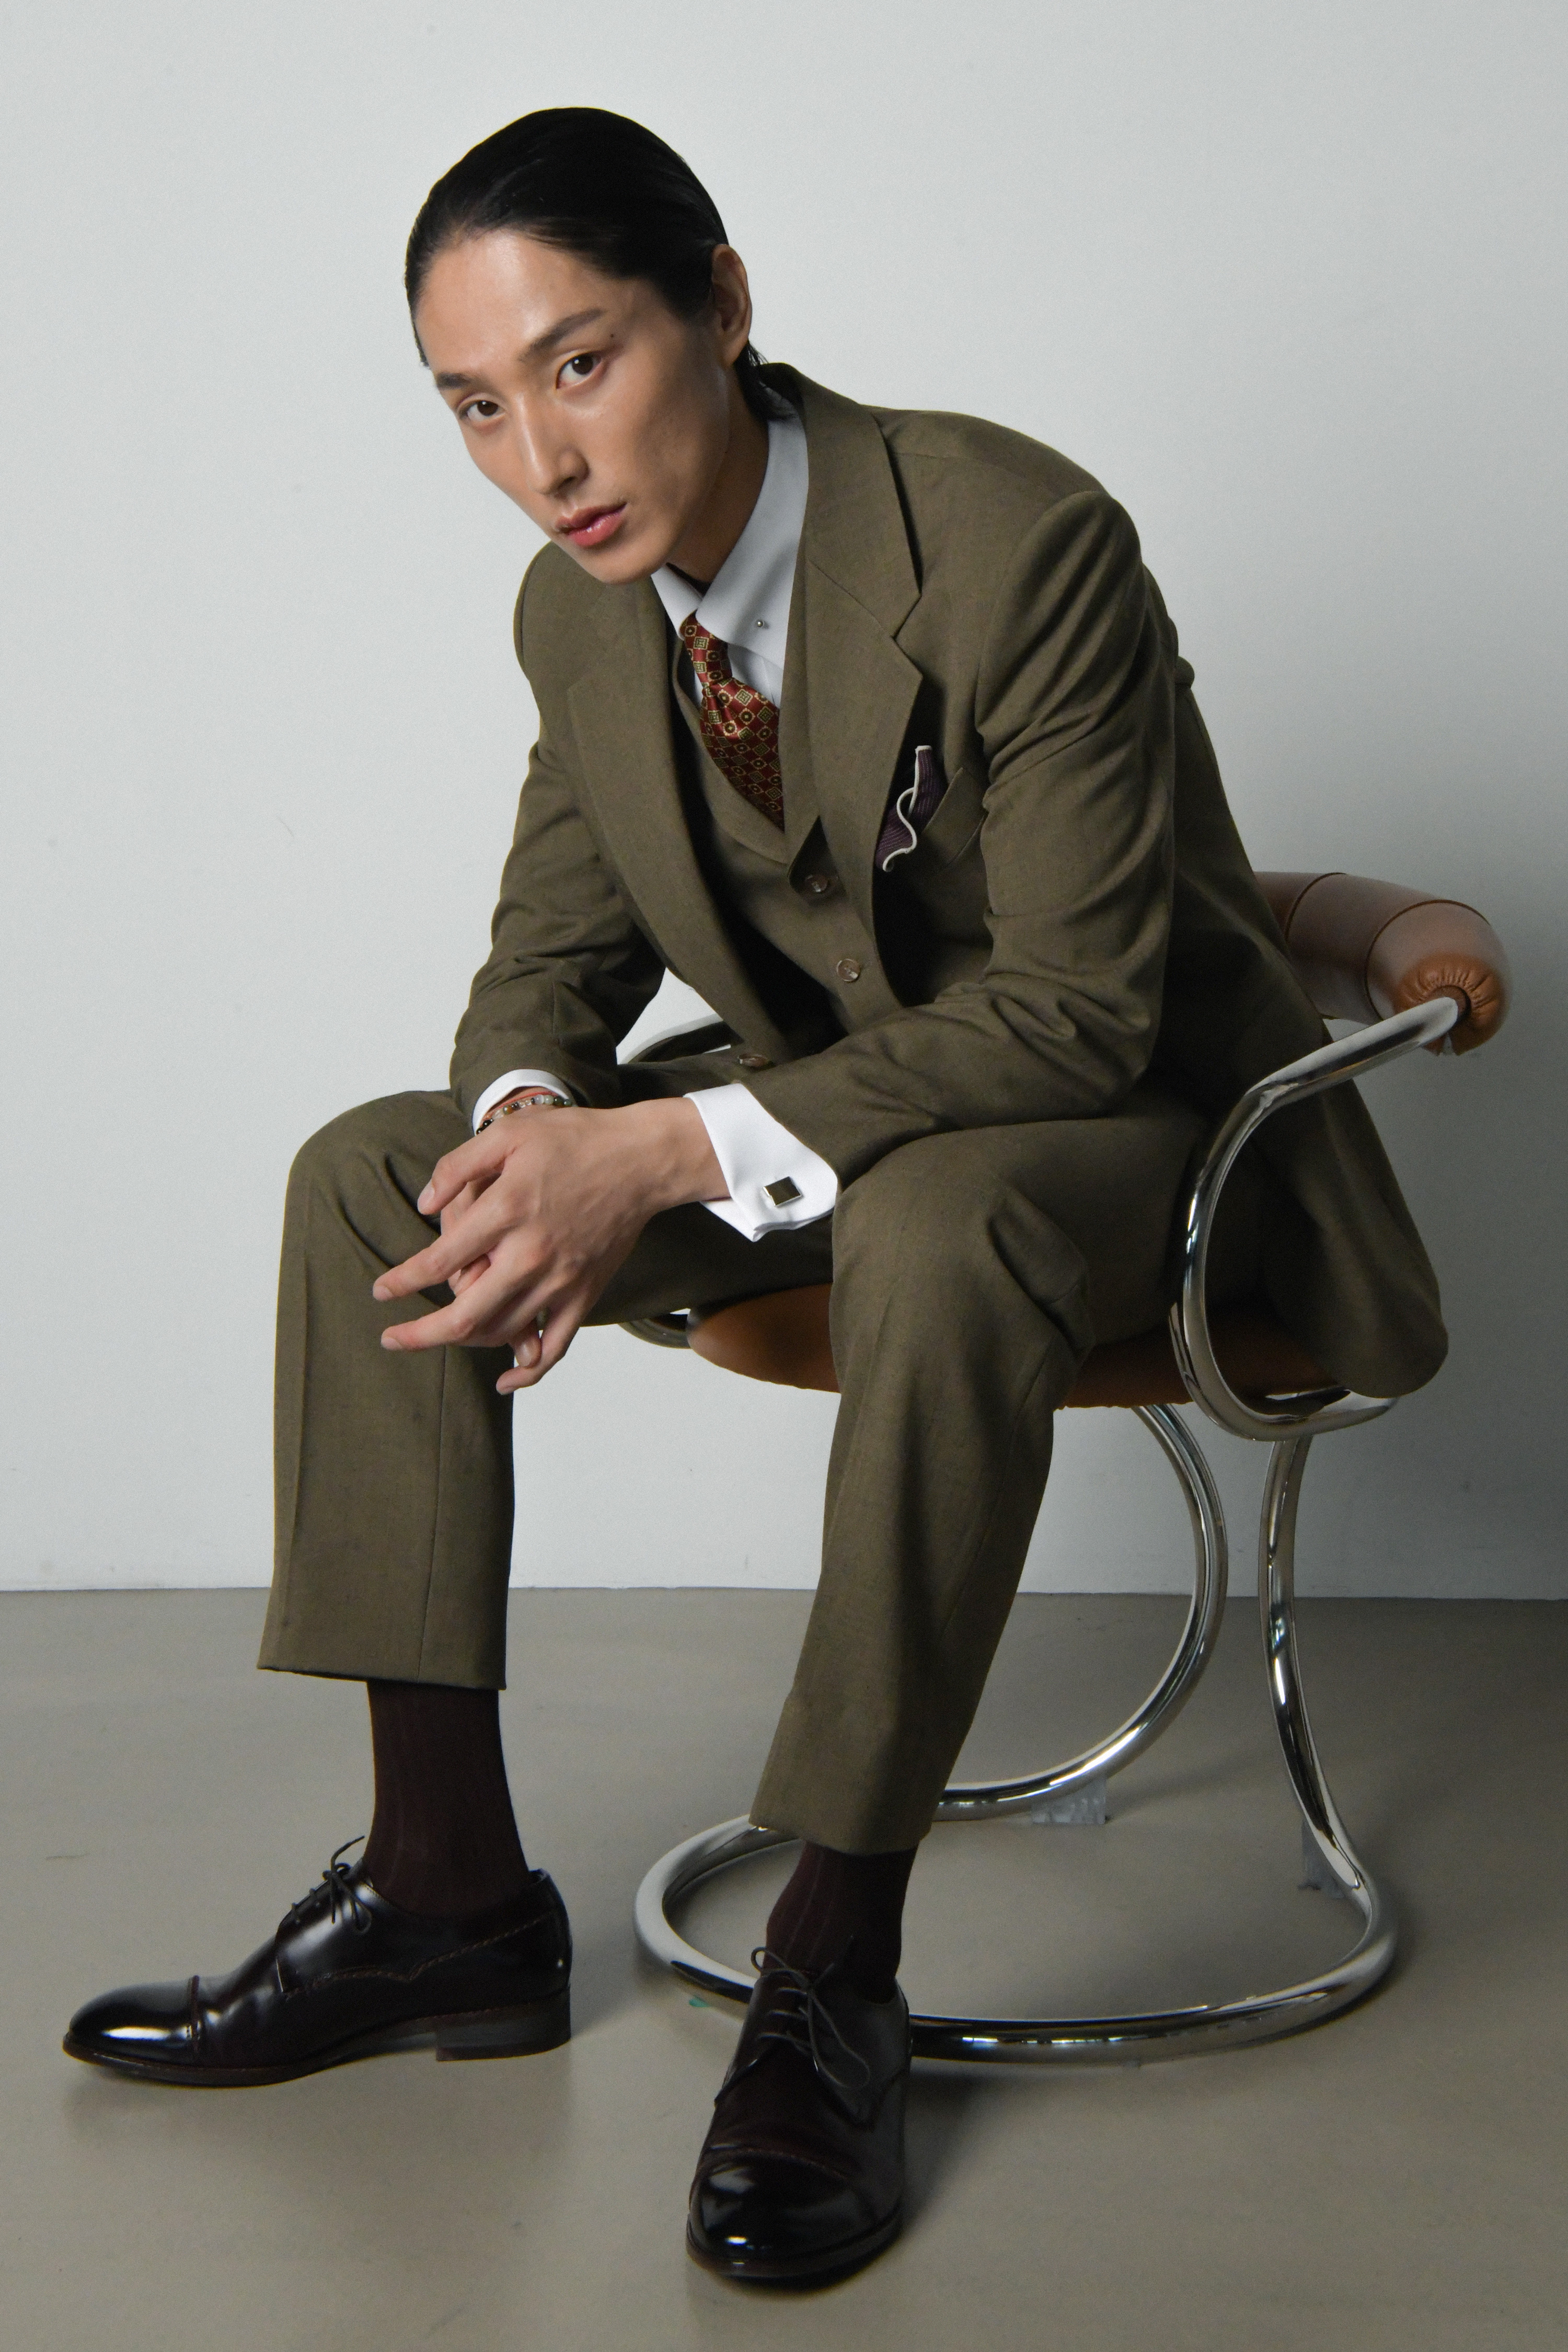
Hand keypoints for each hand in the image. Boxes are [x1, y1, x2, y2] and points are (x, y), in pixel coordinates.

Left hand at [372, 1097, 725, 1392]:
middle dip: (420, 1334)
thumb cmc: (575, 1140)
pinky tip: (505, 1379)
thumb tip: (424, 1205)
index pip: (441, 1260)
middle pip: (465, 1314)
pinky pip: (555, 1346)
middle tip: (390, 1339)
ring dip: (464, 1341)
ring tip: (439, 1335)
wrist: (642, 1160)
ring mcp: (561, 1280)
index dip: (404, 1280)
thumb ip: (459, 1166)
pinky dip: (529, 1369)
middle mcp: (532, 1253)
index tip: (382, 1291)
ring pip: (502, 1332)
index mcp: (508, 1210)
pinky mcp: (585, 1293)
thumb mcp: (509, 1133)